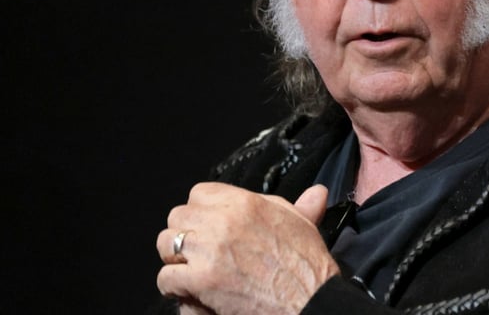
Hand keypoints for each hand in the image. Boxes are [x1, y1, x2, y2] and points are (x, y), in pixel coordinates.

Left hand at [157, 183, 339, 314]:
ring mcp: (210, 250)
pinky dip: (174, 285)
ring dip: (176, 257)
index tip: (209, 225)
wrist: (310, 301)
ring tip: (190, 268)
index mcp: (245, 203)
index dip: (202, 210)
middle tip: (198, 250)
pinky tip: (190, 290)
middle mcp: (224, 221)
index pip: (199, 193)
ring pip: (167, 243)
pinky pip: (167, 276)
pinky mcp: (202, 280)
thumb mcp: (303, 226)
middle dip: (185, 233)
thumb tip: (317, 193)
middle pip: (178, 216)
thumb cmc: (307, 266)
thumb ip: (300, 205)